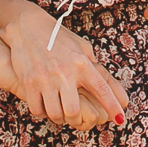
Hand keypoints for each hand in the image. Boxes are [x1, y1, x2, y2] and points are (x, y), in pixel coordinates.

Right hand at [0, 0, 130, 127]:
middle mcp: (65, 72)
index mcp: (82, 63)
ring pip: (55, 114)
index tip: (119, 119)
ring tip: (60, 111)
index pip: (102, 89)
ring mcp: (45, 78)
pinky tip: (45, 105)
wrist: (28, 27)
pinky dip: (42, 112)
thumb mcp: (82, 48)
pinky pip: (37, 110)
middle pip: (74, 111)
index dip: (112, 106)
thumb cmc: (59, 39)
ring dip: (59, 117)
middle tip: (75, 116)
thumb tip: (112, 88)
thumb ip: (95, 67)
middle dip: (76, 119)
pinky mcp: (29, 82)